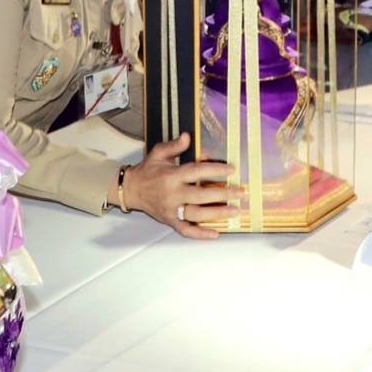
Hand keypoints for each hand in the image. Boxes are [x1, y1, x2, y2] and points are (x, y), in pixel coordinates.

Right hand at [122, 134, 238, 239]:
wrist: (131, 189)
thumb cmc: (147, 171)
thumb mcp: (159, 153)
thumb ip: (175, 145)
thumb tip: (188, 137)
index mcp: (171, 175)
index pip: (197, 172)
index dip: (215, 170)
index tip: (231, 170)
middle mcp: (172, 194)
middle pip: (201, 196)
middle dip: (223, 195)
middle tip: (240, 193)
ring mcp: (171, 209)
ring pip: (196, 214)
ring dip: (216, 214)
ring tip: (234, 211)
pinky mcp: (169, 220)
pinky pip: (185, 230)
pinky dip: (200, 234)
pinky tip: (215, 234)